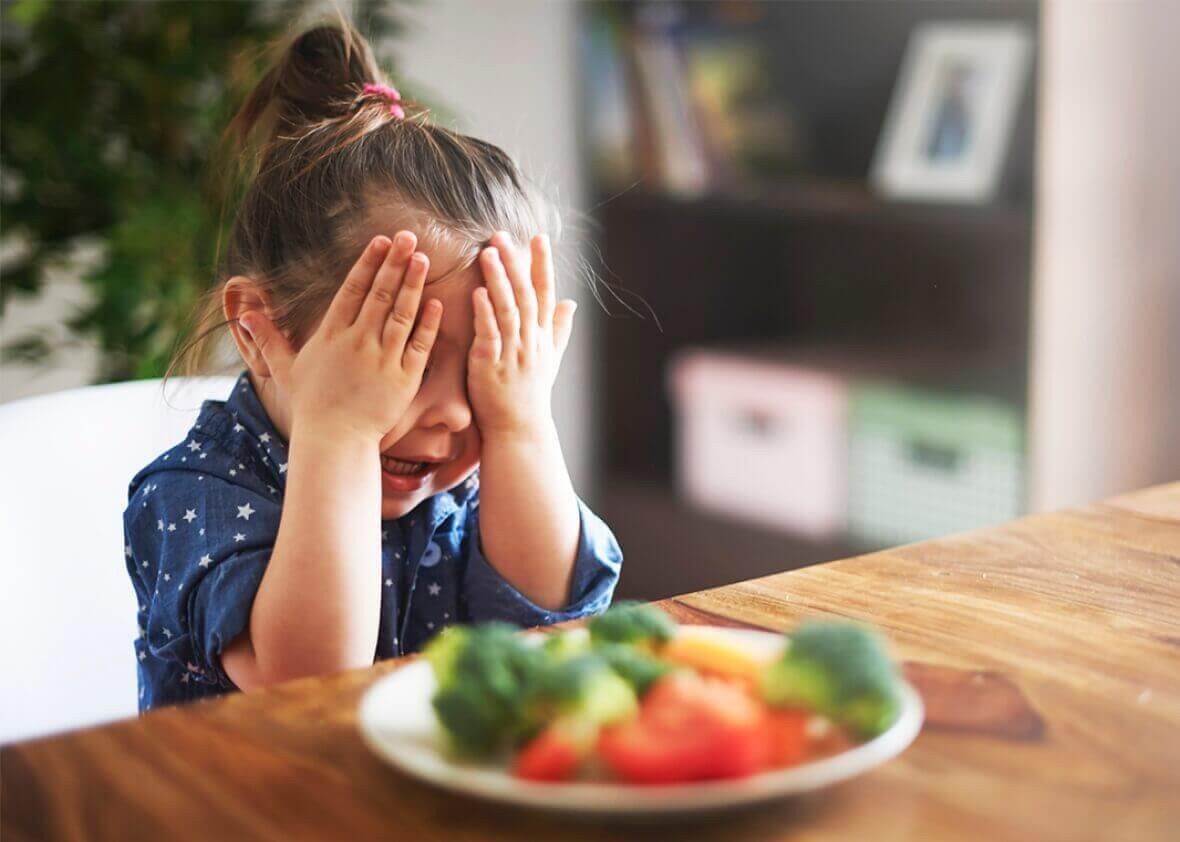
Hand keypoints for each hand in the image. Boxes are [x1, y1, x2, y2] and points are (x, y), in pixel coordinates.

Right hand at [240, 232, 442, 442]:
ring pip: (401, 313)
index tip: (381, 241)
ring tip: (424, 259)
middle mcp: (358, 342)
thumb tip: (244, 314)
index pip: (353, 290)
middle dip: (395, 263)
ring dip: (413, 284)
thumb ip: (269, 339)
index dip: (368, 263)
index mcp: (331, 335)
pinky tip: (436, 302)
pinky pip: (419, 345)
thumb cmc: (311, 406)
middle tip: (409, 237)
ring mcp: (383, 359)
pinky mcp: (404, 378)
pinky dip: (428, 323)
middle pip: (380, 294)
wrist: (334, 440)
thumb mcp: (286, 369)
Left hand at [468, 231, 576, 438]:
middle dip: (515, 263)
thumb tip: (572, 303)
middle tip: (501, 235)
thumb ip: (558, 329)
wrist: (519, 430)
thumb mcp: (550, 359)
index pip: (546, 293)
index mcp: (542, 336)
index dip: (542, 264)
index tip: (539, 237)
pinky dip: (484, 314)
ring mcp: (512, 353)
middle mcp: (531, 341)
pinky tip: (477, 293)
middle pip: (526, 294)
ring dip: (498, 280)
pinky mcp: (490, 366)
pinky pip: (490, 335)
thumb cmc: (531, 394)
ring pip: (508, 310)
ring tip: (488, 253)